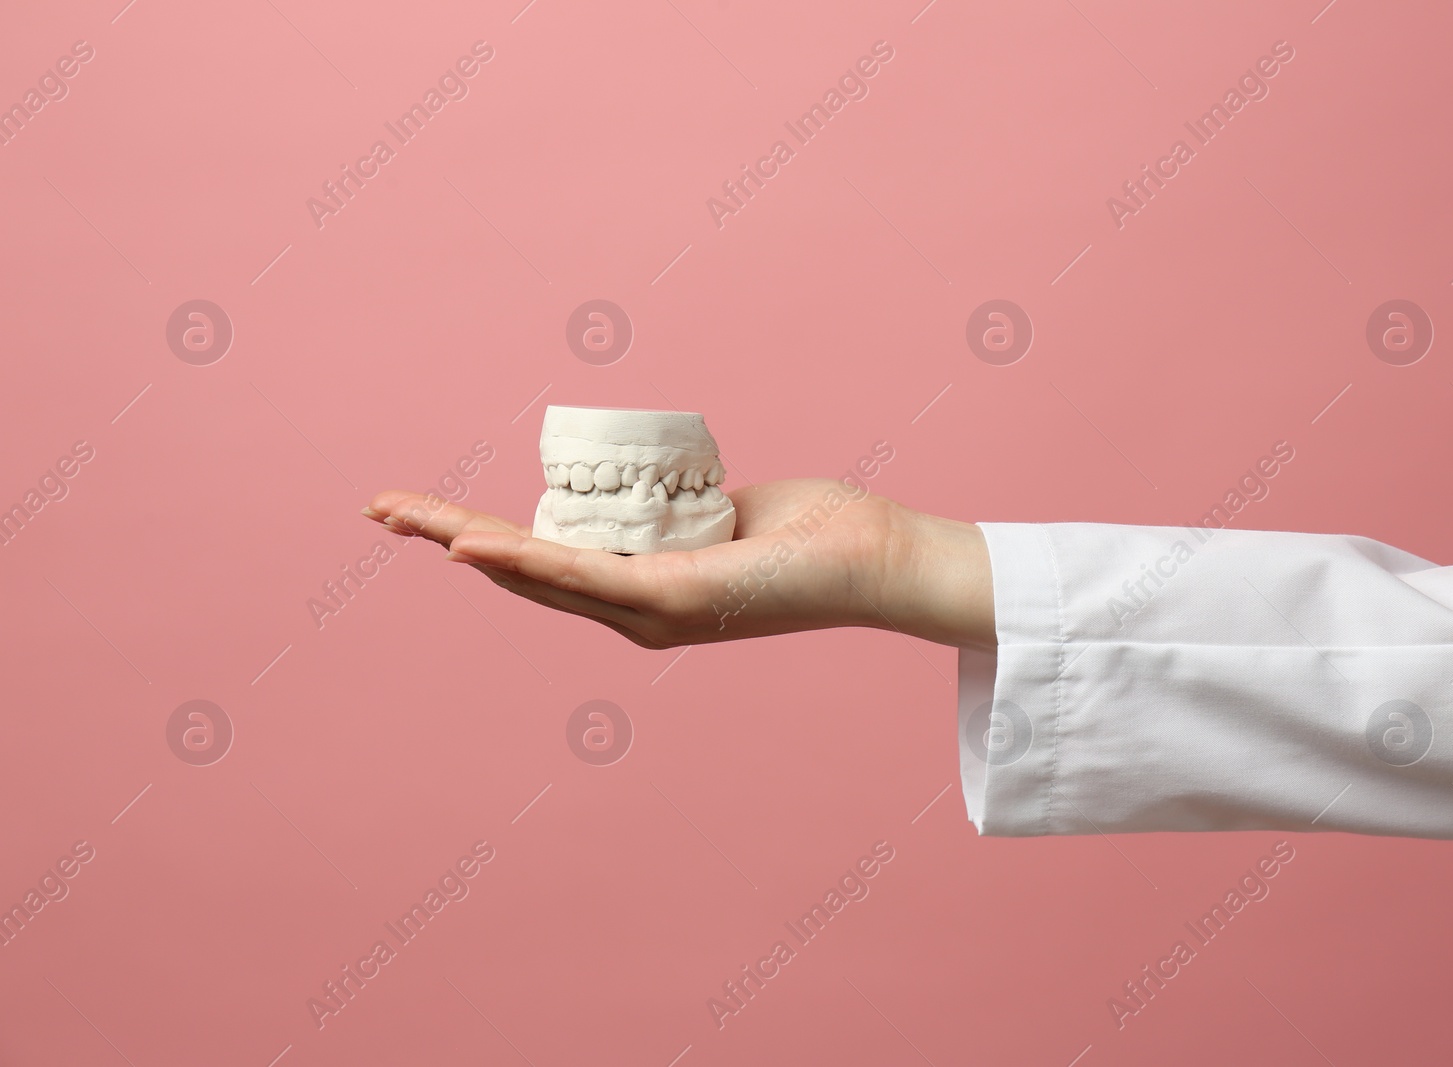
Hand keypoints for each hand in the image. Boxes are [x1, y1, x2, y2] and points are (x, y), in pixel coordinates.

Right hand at [362, 479, 994, 650]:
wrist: (875, 559)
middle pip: (521, 570)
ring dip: (465, 542)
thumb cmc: (813, 534)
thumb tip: (666, 486)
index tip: (422, 510)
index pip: (543, 557)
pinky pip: (585, 574)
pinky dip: (524, 559)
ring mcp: (651, 610)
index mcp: (641, 589)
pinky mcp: (675, 598)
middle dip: (445, 535)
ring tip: (402, 518)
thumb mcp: (729, 512)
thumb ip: (686, 509)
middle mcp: (636, 610)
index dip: (476, 534)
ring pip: (537, 572)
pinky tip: (473, 544)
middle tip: (377, 507)